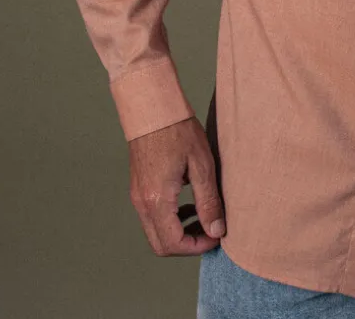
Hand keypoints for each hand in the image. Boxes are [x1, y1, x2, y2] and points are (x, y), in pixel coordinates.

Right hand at [128, 115, 225, 255]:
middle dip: (188, 244)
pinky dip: (170, 219)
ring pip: (156, 232)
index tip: (217, 236)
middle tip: (210, 230)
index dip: (197, 246)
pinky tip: (188, 204)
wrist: (152, 108)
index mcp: (157, 199)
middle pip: (161, 245)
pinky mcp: (138, 189)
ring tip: (202, 216)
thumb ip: (208, 201)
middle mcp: (142, 203)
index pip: (173, 243)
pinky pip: (152, 217)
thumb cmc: (178, 130)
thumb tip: (216, 230)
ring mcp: (137, 197)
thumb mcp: (201, 165)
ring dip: (179, 232)